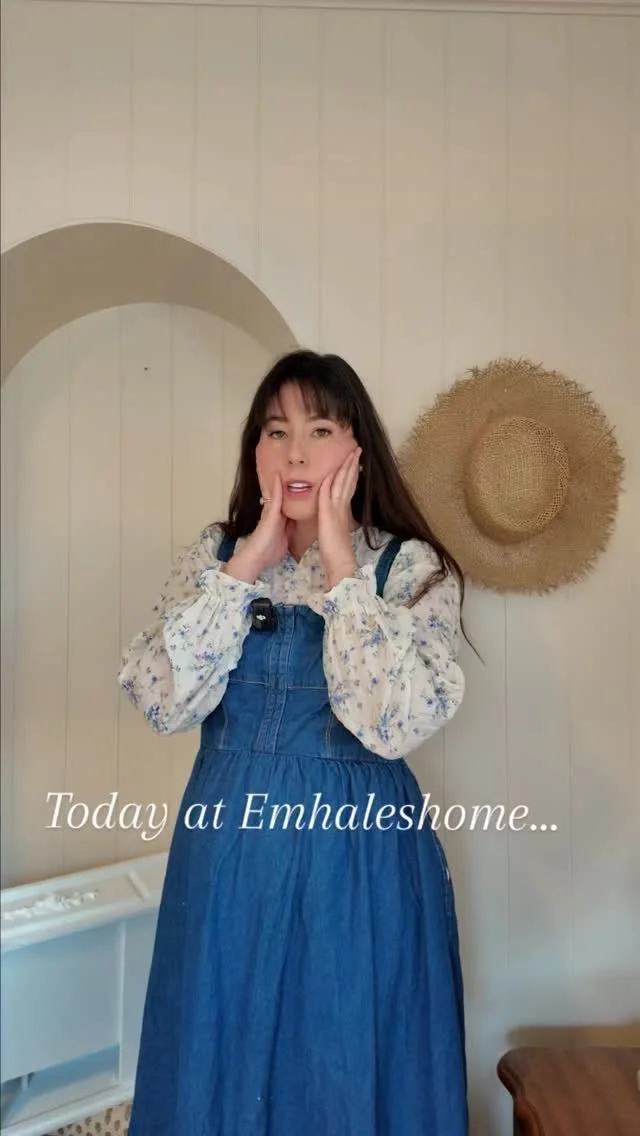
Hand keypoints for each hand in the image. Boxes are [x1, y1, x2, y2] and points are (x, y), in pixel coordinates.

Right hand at [225, 472, 292, 581]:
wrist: (255, 559)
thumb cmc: (269, 552)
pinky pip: (275, 498)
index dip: (299, 492)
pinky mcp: (269, 514)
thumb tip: (302, 528)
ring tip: (287, 465)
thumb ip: (292, 531)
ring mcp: (272, 512)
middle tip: (298, 466)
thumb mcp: (286, 539)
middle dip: (290, 482)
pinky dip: (277, 487)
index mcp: (282, 518)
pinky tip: (279, 475)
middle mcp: (276, 512)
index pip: (292, 502)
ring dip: (283, 480)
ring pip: (280, 493)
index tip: (307, 481)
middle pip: (286, 494)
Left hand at [318, 445, 361, 584]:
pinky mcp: (330, 514)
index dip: (352, 473)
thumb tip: (334, 514)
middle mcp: (342, 507)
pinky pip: (330, 493)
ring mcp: (337, 509)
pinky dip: (331, 481)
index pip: (348, 486)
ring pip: (343, 483)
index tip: (355, 461)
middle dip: (353, 464)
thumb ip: (335, 519)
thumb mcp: (335, 530)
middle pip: (349, 480)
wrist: (340, 563)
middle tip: (357, 449)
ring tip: (352, 453)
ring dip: (347, 467)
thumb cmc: (335, 551)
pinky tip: (331, 470)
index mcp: (343, 510)